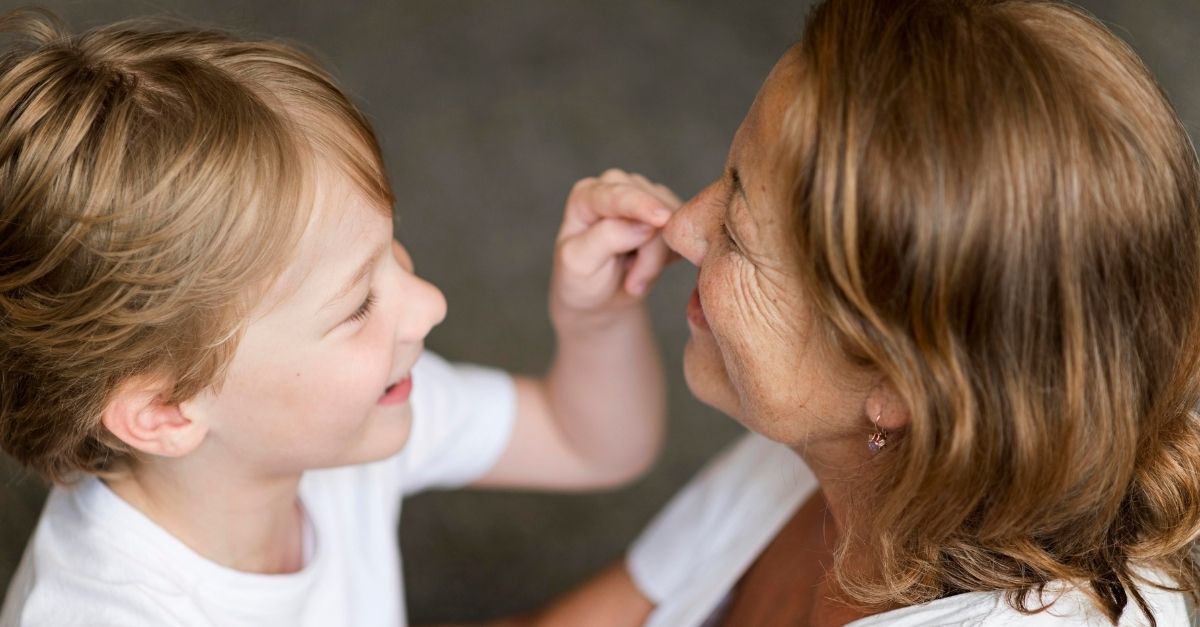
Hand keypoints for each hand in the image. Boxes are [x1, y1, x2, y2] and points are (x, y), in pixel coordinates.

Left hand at [551, 169, 680, 318]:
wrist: (598, 295)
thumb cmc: (582, 279)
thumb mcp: (580, 264)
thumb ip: (607, 238)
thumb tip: (647, 225)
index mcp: (588, 195)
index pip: (617, 196)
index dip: (640, 206)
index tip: (662, 219)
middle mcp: (617, 186)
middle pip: (652, 210)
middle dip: (649, 252)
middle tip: (632, 284)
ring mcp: (644, 195)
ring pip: (672, 222)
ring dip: (658, 259)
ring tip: (635, 277)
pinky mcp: (666, 210)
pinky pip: (683, 231)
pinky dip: (671, 256)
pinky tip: (649, 266)